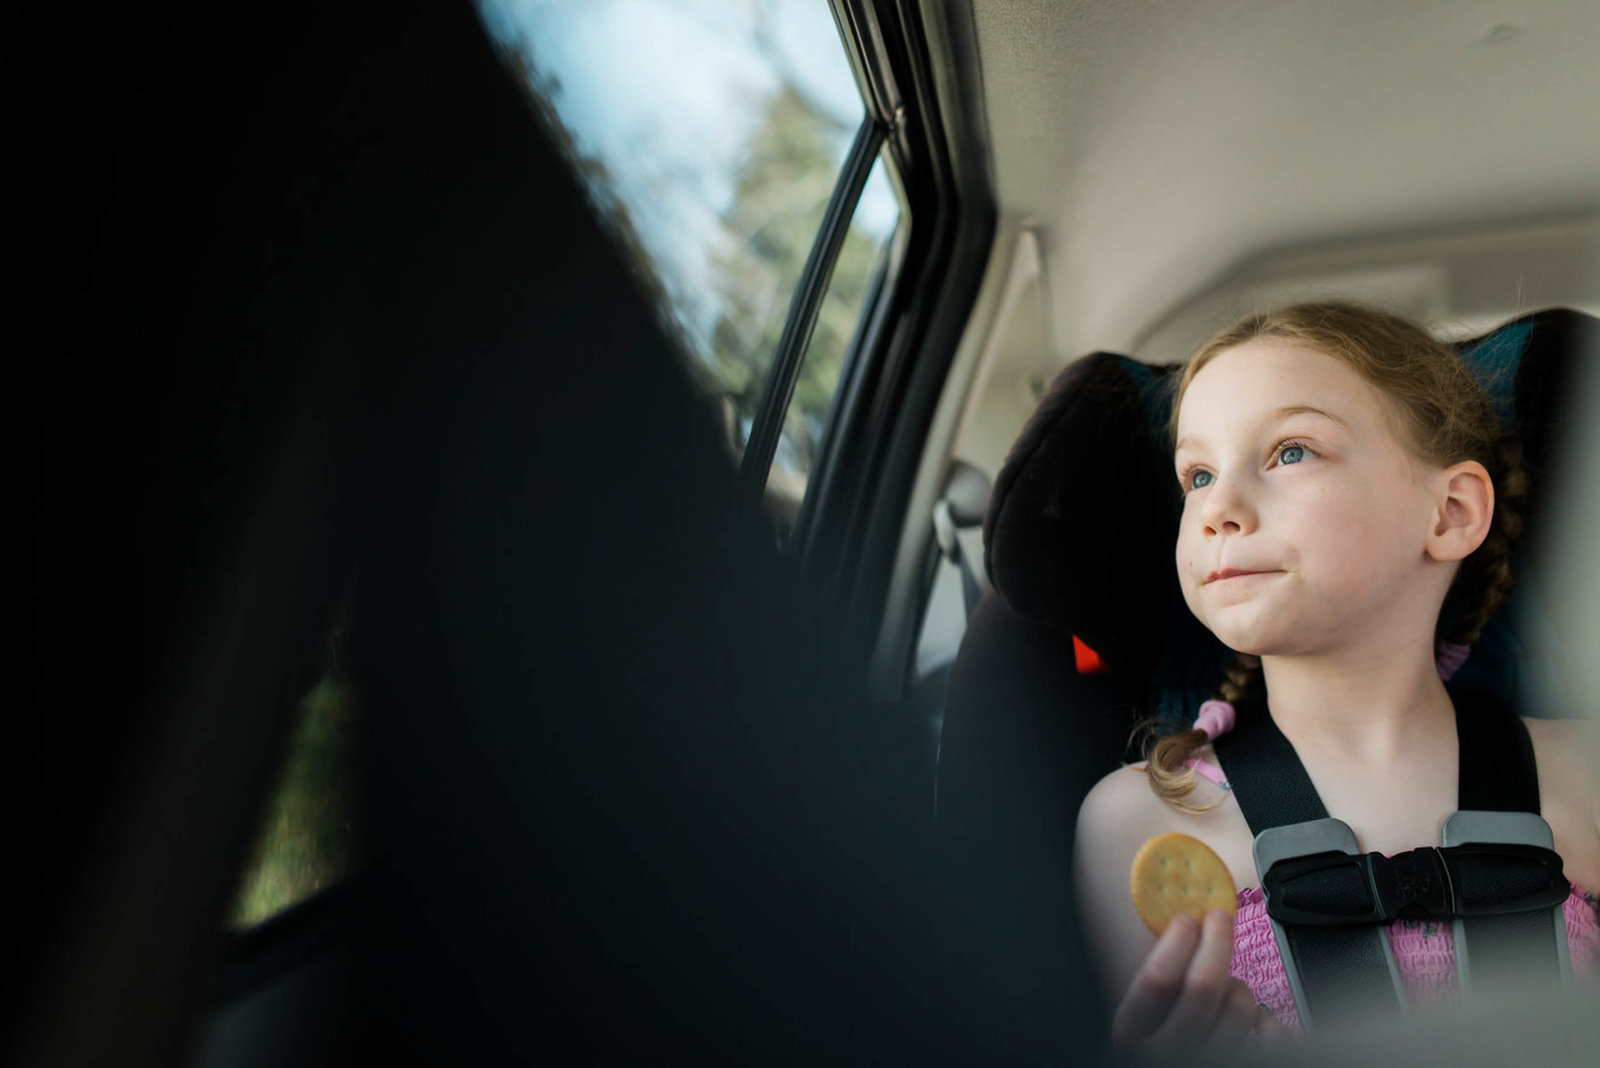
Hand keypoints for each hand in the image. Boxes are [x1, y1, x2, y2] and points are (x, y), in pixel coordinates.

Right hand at [1111, 908, 1285, 1053]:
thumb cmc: (1159, 1034)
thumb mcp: (1137, 1010)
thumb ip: (1150, 972)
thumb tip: (1175, 920)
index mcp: (1134, 1030)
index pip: (1158, 980)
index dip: (1176, 942)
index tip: (1187, 919)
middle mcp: (1167, 1051)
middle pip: (1202, 987)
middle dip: (1216, 942)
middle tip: (1219, 919)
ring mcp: (1205, 1061)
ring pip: (1237, 1007)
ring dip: (1237, 983)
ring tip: (1227, 982)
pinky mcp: (1241, 1066)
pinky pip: (1271, 1037)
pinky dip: (1268, 1019)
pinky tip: (1256, 1016)